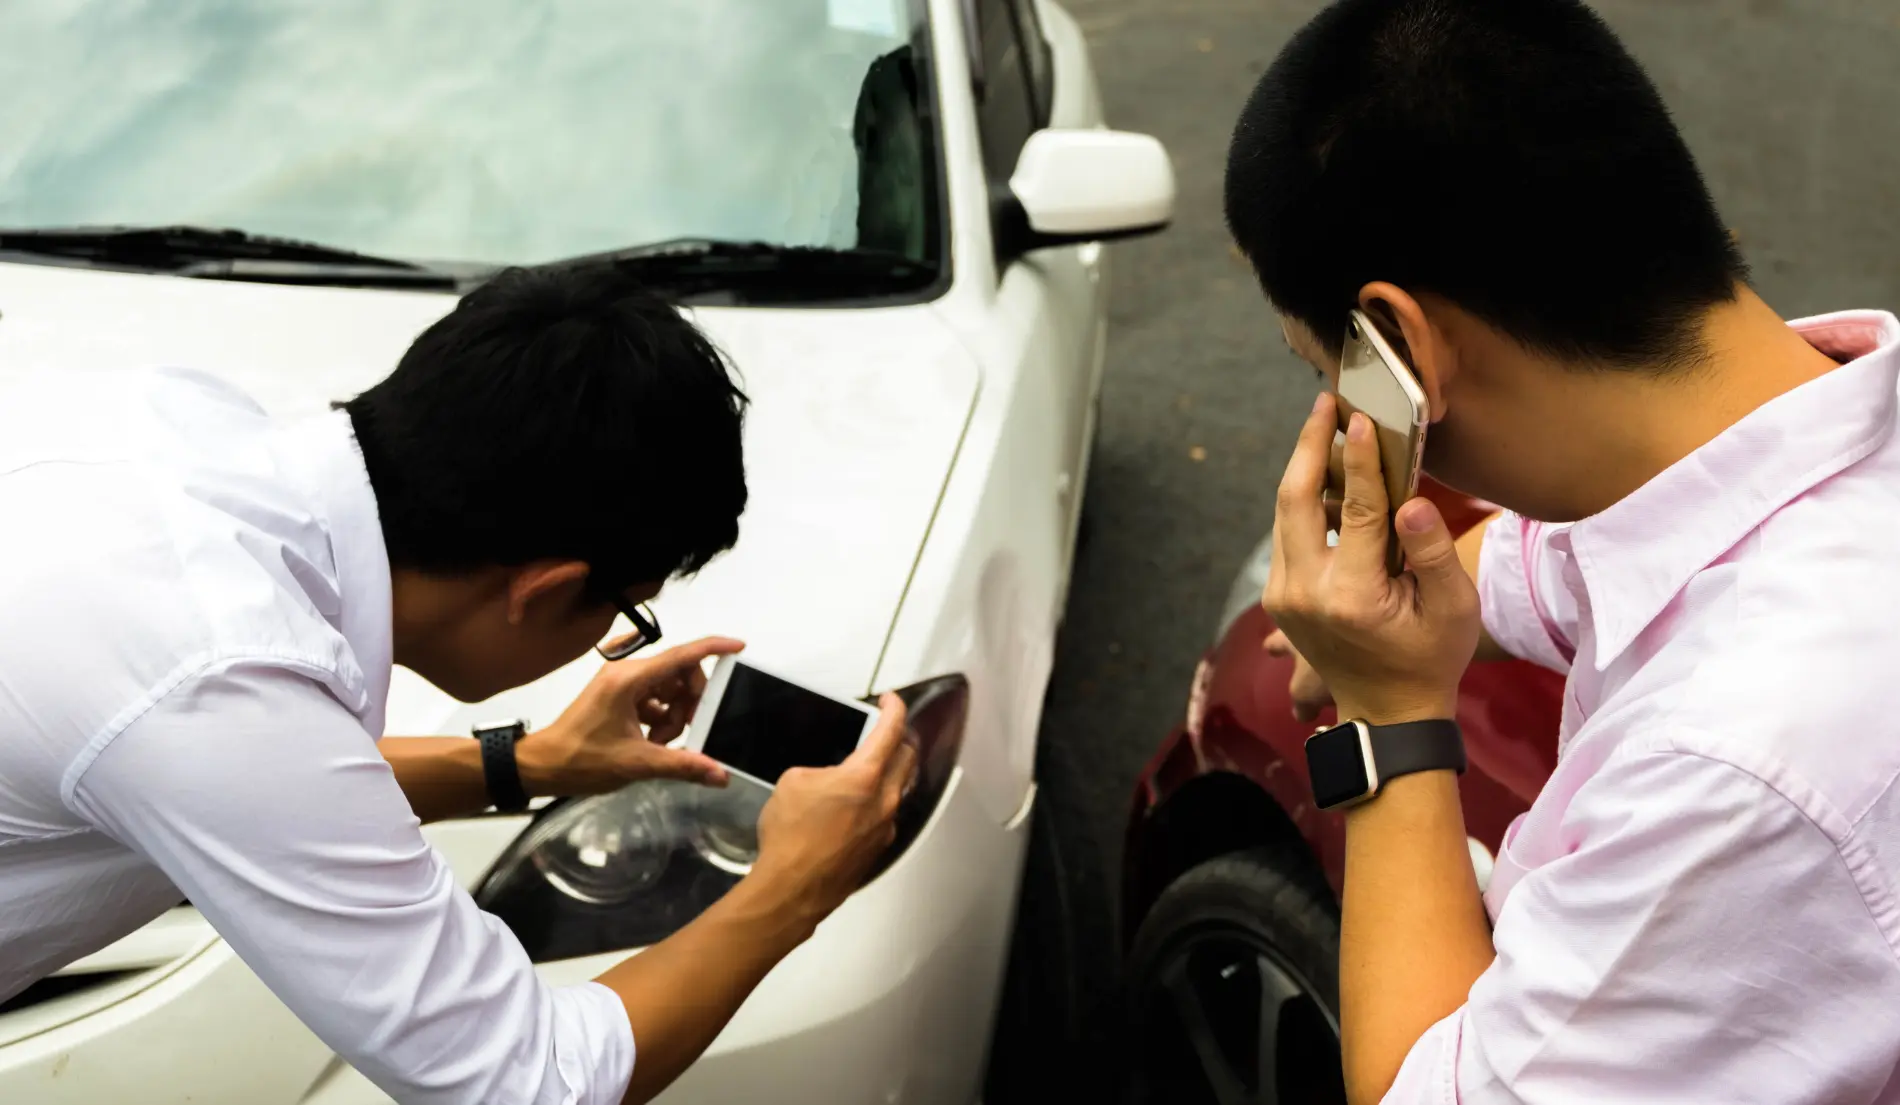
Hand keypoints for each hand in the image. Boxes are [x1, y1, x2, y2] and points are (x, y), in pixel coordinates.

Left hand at [515, 637, 744, 797]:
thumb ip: (683, 765)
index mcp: (629, 679)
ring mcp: (621, 684)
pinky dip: (661, 719)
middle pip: (679, 674)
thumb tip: (721, 775)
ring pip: (668, 689)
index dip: (713, 648)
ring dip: (674, 715)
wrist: (542, 766)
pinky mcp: (617, 696)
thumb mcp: (637, 764)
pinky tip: (653, 742)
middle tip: (687, 732)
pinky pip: (654, 699)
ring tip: (662, 744)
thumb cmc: (583, 760)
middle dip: (690, 702)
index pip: (681, 655)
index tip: (739, 647)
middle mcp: (626, 673)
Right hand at [747, 694, 916, 924]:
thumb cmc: (790, 834)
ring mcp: (885, 827)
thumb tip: (830, 778)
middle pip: (907, 757)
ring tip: (868, 768)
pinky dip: (877, 802)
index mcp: (866, 776)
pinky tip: (854, 807)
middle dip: (897, 738)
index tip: (891, 700)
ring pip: (899, 788)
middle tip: (881, 732)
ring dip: (889, 772)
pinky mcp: (878, 849)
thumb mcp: (793, 781)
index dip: (895, 708)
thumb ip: (821, 770)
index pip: (892, 730)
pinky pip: (886, 815)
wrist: (792, 888)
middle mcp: (885, 800)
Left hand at [1265, 393, 1477, 724]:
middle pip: (1294, 499)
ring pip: (1283, 513)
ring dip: (1302, 468)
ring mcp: (1284, 596)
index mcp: (1351, 596)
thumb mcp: (1453, 609)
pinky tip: (1324, 475)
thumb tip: (1410, 501)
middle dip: (1308, 445)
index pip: (1355, 510)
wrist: (1387, 713)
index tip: (1358, 415)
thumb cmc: (1430, 658)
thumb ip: (1432, 552)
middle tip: (1325, 402)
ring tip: (1325, 426)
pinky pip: (1287, 533)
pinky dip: (1302, 499)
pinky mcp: (1279, 596)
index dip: (1358, 458)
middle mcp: (1306, 593)